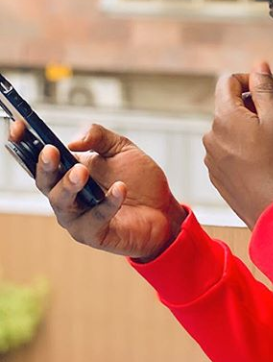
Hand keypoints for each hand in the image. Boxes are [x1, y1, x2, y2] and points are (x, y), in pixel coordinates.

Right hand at [9, 120, 186, 260]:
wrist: (164, 209)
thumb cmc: (138, 180)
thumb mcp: (121, 148)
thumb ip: (98, 136)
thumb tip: (74, 139)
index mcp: (66, 171)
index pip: (37, 158)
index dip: (23, 143)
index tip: (18, 126)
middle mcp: (66, 195)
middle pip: (44, 181)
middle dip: (45, 165)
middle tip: (51, 152)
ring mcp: (76, 217)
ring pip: (61, 202)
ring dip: (69, 185)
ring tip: (82, 172)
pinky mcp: (93, 234)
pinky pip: (94, 219)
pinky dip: (107, 203)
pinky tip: (120, 189)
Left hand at [203, 62, 272, 227]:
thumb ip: (265, 88)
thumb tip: (258, 65)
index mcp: (223, 117)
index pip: (229, 81)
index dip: (255, 79)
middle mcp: (212, 135)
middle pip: (238, 108)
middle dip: (268, 108)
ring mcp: (213, 158)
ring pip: (240, 131)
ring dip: (266, 130)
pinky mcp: (220, 176)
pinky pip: (236, 152)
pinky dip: (256, 148)